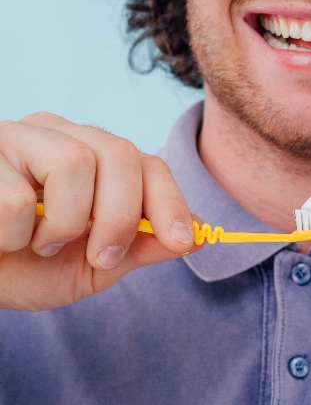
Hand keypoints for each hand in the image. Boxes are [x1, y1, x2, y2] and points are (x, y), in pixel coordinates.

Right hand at [0, 112, 201, 310]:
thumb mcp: (94, 266)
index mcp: (91, 159)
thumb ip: (141, 247)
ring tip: (41, 244)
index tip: (180, 241)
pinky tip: (2, 239)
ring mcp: (14, 138)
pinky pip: (15, 196)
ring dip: (65, 225)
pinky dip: (14, 235)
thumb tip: (199, 236)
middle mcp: (56, 136)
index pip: (147, 163)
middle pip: (119, 153)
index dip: (170, 201)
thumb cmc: (26, 268)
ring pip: (73, 163)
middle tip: (100, 256)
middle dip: (121, 217)